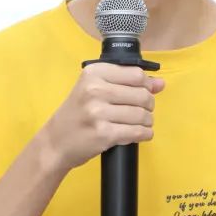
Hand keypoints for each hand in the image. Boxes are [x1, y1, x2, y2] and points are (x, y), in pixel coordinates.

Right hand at [41, 63, 164, 171]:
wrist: (55, 142)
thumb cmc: (77, 114)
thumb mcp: (94, 90)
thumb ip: (127, 83)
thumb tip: (160, 83)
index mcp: (93, 73)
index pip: (136, 74)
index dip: (147, 84)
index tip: (147, 91)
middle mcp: (95, 90)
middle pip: (142, 94)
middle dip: (148, 105)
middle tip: (142, 111)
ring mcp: (98, 112)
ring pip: (142, 114)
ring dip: (147, 121)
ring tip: (140, 123)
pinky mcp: (104, 134)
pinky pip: (137, 132)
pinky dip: (144, 134)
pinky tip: (140, 134)